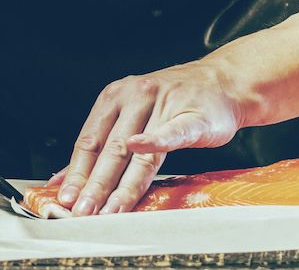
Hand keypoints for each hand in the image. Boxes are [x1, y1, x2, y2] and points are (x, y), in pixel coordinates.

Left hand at [48, 0, 298, 215]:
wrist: (242, 83)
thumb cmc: (195, 107)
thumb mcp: (151, 125)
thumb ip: (121, 151)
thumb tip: (88, 183)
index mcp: (121, 98)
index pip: (88, 141)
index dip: (72, 175)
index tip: (56, 203)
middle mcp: (138, 94)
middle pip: (106, 148)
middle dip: (88, 187)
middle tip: (73, 215)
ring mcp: (166, 100)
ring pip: (135, 147)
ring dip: (117, 182)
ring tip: (101, 209)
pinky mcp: (199, 111)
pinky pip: (174, 130)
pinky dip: (156, 142)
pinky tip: (141, 152)